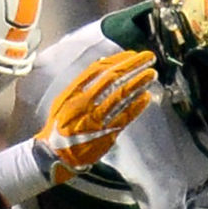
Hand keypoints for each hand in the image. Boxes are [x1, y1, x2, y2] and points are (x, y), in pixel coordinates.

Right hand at [34, 49, 156, 183]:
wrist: (55, 154)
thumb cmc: (60, 125)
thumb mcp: (64, 100)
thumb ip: (81, 84)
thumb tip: (101, 64)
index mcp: (73, 93)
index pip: (98, 70)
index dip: (118, 60)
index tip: (132, 54)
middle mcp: (85, 104)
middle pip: (113, 79)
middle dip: (133, 66)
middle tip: (149, 57)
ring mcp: (97, 119)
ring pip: (121, 96)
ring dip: (138, 83)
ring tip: (152, 73)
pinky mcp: (106, 134)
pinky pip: (125, 117)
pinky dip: (137, 106)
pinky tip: (147, 96)